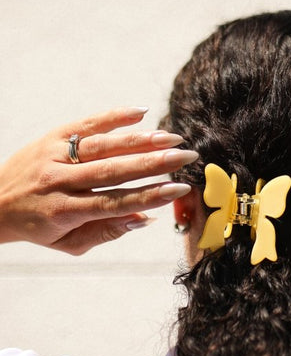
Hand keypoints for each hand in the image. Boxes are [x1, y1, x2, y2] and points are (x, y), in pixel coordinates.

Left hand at [0, 107, 196, 255]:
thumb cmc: (39, 227)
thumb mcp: (70, 243)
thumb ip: (107, 232)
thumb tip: (144, 218)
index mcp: (64, 211)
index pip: (115, 202)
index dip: (150, 195)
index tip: (179, 189)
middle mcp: (59, 181)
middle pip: (113, 170)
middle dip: (154, 163)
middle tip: (186, 157)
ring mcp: (55, 156)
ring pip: (103, 145)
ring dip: (140, 140)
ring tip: (171, 137)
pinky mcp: (51, 136)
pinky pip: (86, 123)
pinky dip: (113, 117)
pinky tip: (140, 113)